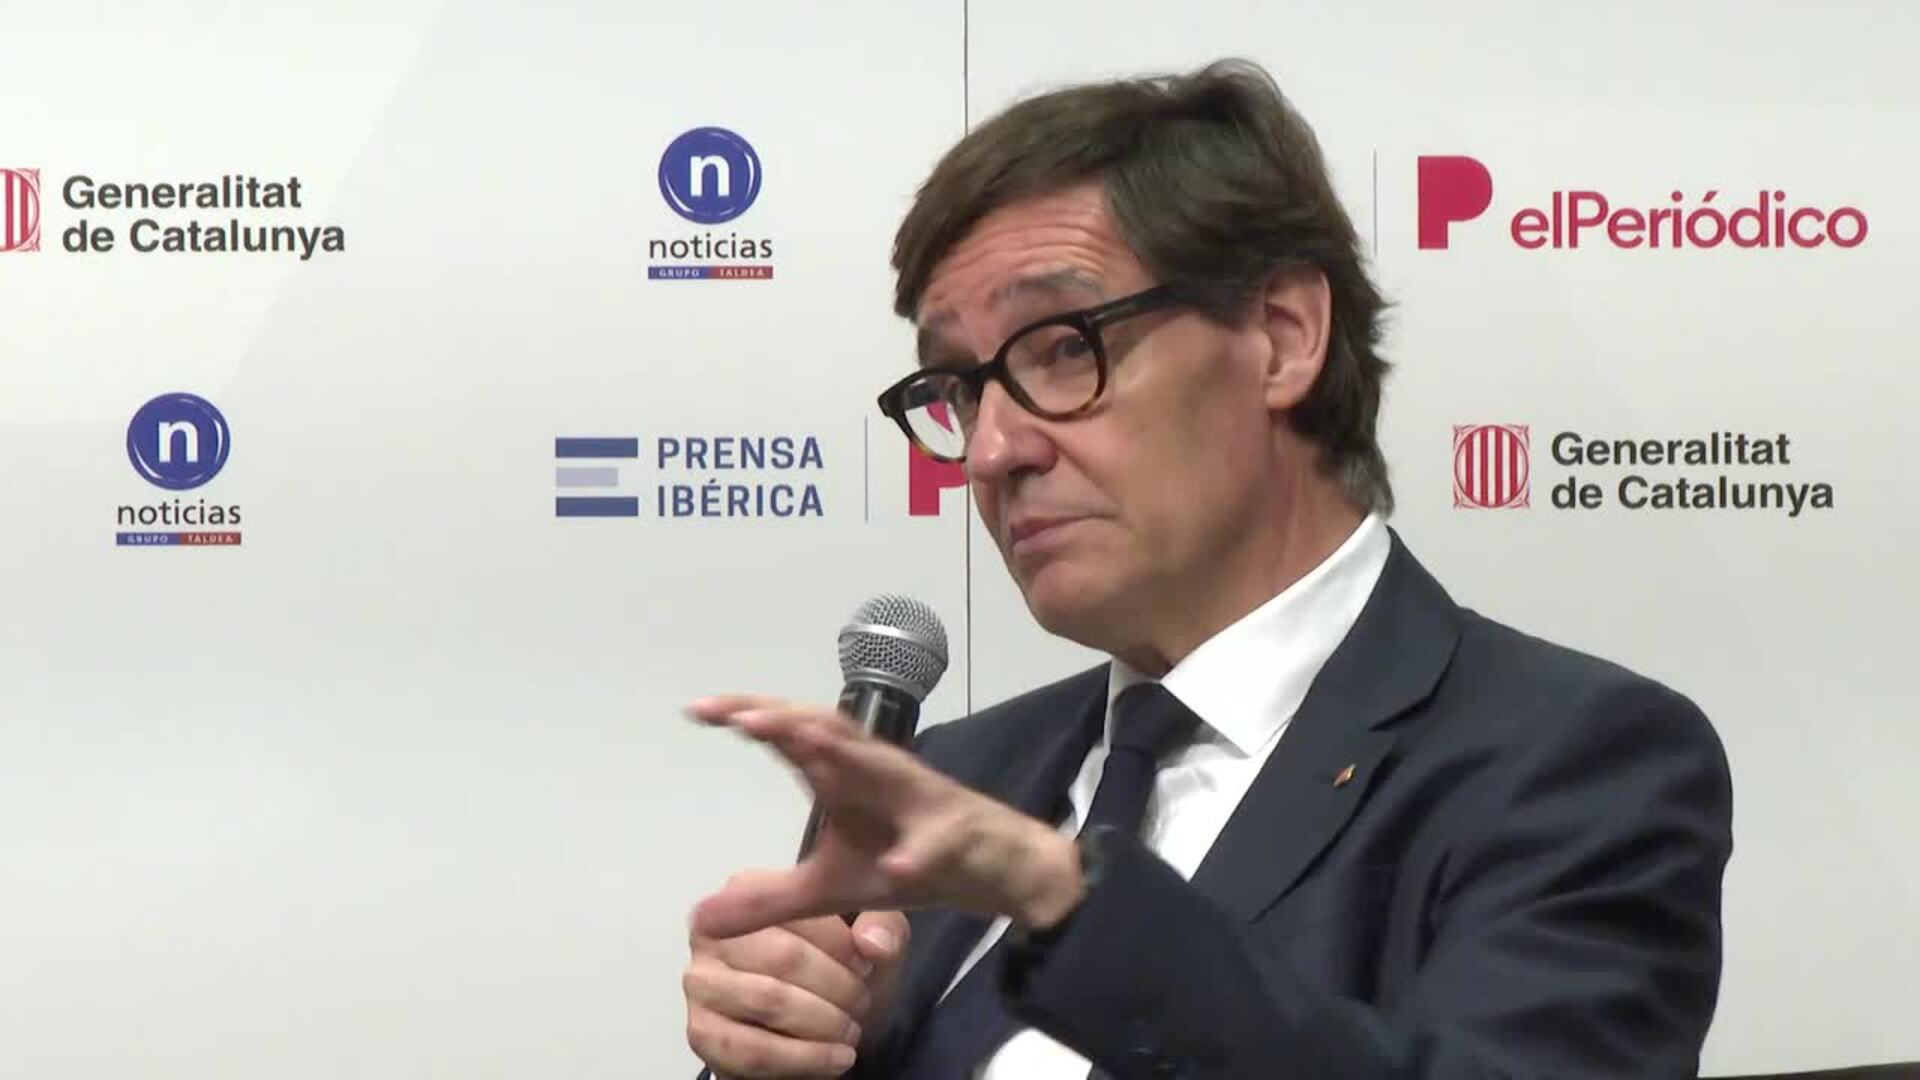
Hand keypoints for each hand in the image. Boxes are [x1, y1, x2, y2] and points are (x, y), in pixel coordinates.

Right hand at [684, 909, 907, 1077]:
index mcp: (747, 890)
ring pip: (769, 1001)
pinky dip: (803, 1059)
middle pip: (784, 957)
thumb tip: (873, 943)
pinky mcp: (700, 1031)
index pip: (799, 910)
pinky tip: (833, 1059)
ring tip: (851, 1033)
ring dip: (823, 1024)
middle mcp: (712, 931)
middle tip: (863, 1006)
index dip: (842, 945)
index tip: (868, 967)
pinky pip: (751, 1051)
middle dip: (837, 988)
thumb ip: (884, 927)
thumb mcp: (870, 936)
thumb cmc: (837, 967)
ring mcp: (700, 982)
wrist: (812, 1024)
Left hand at [686, 695, 1084, 941]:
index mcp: (841, 778)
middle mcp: (874, 773)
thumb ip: (767, 901)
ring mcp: (915, 798)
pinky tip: (897, 863)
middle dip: (781, 718)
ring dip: (840, 752)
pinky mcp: (952, 834)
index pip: (788, 736)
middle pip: (824, 730)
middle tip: (734, 714)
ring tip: (797, 740)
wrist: (990, 870)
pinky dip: (917, 850)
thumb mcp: (827, 891)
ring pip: (878, 766)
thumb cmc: (906, 861)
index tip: (697, 709)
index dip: (747, 716)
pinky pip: (934, 842)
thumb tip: (699, 920)